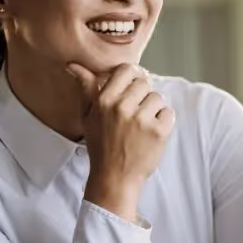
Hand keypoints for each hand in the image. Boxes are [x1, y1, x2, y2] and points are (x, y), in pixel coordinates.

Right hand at [67, 63, 174, 222]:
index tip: (132, 88)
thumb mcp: (87, 115)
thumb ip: (85, 88)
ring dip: (154, 109)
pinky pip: (169, 113)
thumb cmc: (101, 145)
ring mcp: (141, 119)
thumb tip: (74, 66)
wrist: (115, 177)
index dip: (133, 77)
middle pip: (145, 83)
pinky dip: (164, 122)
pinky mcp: (159, 131)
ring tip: (142, 125)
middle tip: (135, 113)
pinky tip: (151, 133)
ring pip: (158, 98)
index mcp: (104, 100)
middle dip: (142, 96)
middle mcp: (122, 107)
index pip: (127, 70)